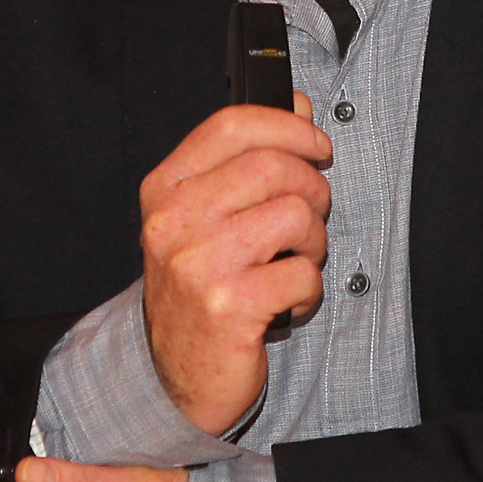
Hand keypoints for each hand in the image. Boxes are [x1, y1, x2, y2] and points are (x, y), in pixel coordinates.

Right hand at [140, 91, 331, 435]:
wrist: (173, 375)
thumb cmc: (200, 286)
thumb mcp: (207, 217)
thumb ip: (247, 158)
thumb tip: (298, 106)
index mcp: (165, 188)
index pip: (231, 125)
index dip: (288, 125)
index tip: (317, 145)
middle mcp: (173, 221)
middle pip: (271, 166)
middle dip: (312, 188)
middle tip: (314, 213)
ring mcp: (198, 264)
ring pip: (294, 216)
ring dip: (314, 241)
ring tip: (298, 260)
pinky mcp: (228, 307)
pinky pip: (302, 274)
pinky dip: (309, 288)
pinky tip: (288, 301)